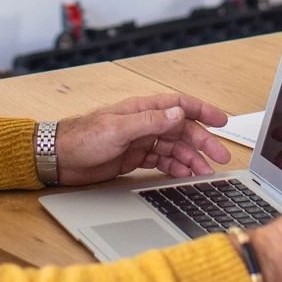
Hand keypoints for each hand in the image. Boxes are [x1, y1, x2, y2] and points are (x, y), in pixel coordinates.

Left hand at [53, 94, 231, 185]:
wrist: (59, 158)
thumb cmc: (82, 138)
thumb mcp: (118, 129)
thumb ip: (150, 121)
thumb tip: (178, 113)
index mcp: (142, 109)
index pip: (180, 105)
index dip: (203, 111)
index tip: (223, 121)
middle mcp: (144, 123)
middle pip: (182, 129)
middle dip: (203, 143)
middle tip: (220, 158)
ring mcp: (140, 141)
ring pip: (174, 148)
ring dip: (191, 159)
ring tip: (204, 174)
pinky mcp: (134, 158)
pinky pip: (162, 161)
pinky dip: (175, 167)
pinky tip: (185, 175)